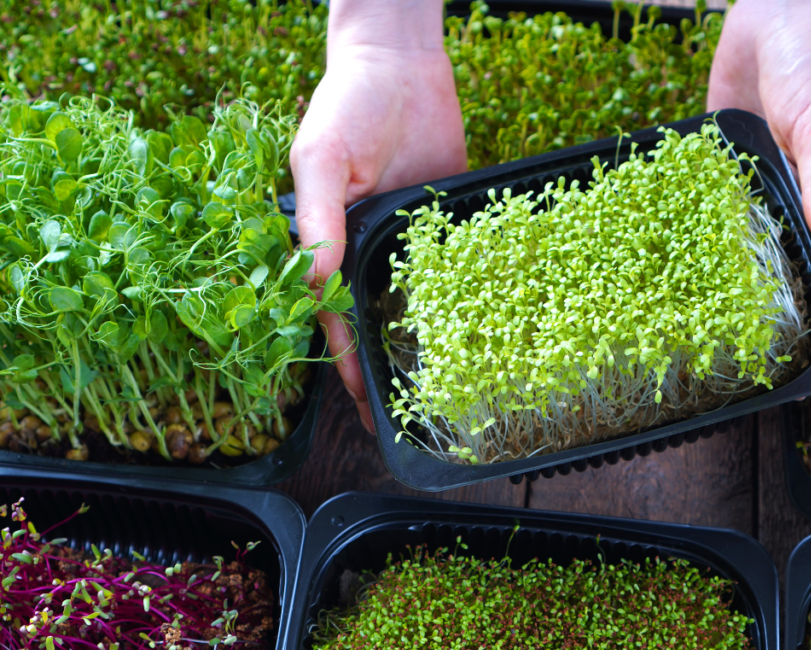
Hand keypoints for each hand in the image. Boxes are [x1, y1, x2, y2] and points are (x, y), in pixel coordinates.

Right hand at [290, 0, 466, 432]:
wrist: (401, 65)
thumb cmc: (347, 105)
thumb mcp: (321, 158)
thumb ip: (319, 218)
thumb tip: (317, 280)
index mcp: (330, 244)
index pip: (334, 318)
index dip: (348, 363)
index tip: (365, 406)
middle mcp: (368, 251)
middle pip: (376, 320)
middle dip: (389, 366)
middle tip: (412, 413)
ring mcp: (409, 243)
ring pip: (417, 304)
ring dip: (428, 343)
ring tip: (451, 387)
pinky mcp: (447, 227)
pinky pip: (457, 269)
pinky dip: (468, 298)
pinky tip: (486, 330)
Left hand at [707, 0, 810, 314]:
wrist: (774, 13)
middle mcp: (801, 193)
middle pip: (793, 255)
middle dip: (775, 294)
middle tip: (745, 336)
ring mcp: (763, 180)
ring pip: (750, 235)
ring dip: (730, 265)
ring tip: (701, 307)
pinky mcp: (727, 164)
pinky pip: (714, 202)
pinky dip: (699, 224)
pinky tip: (675, 251)